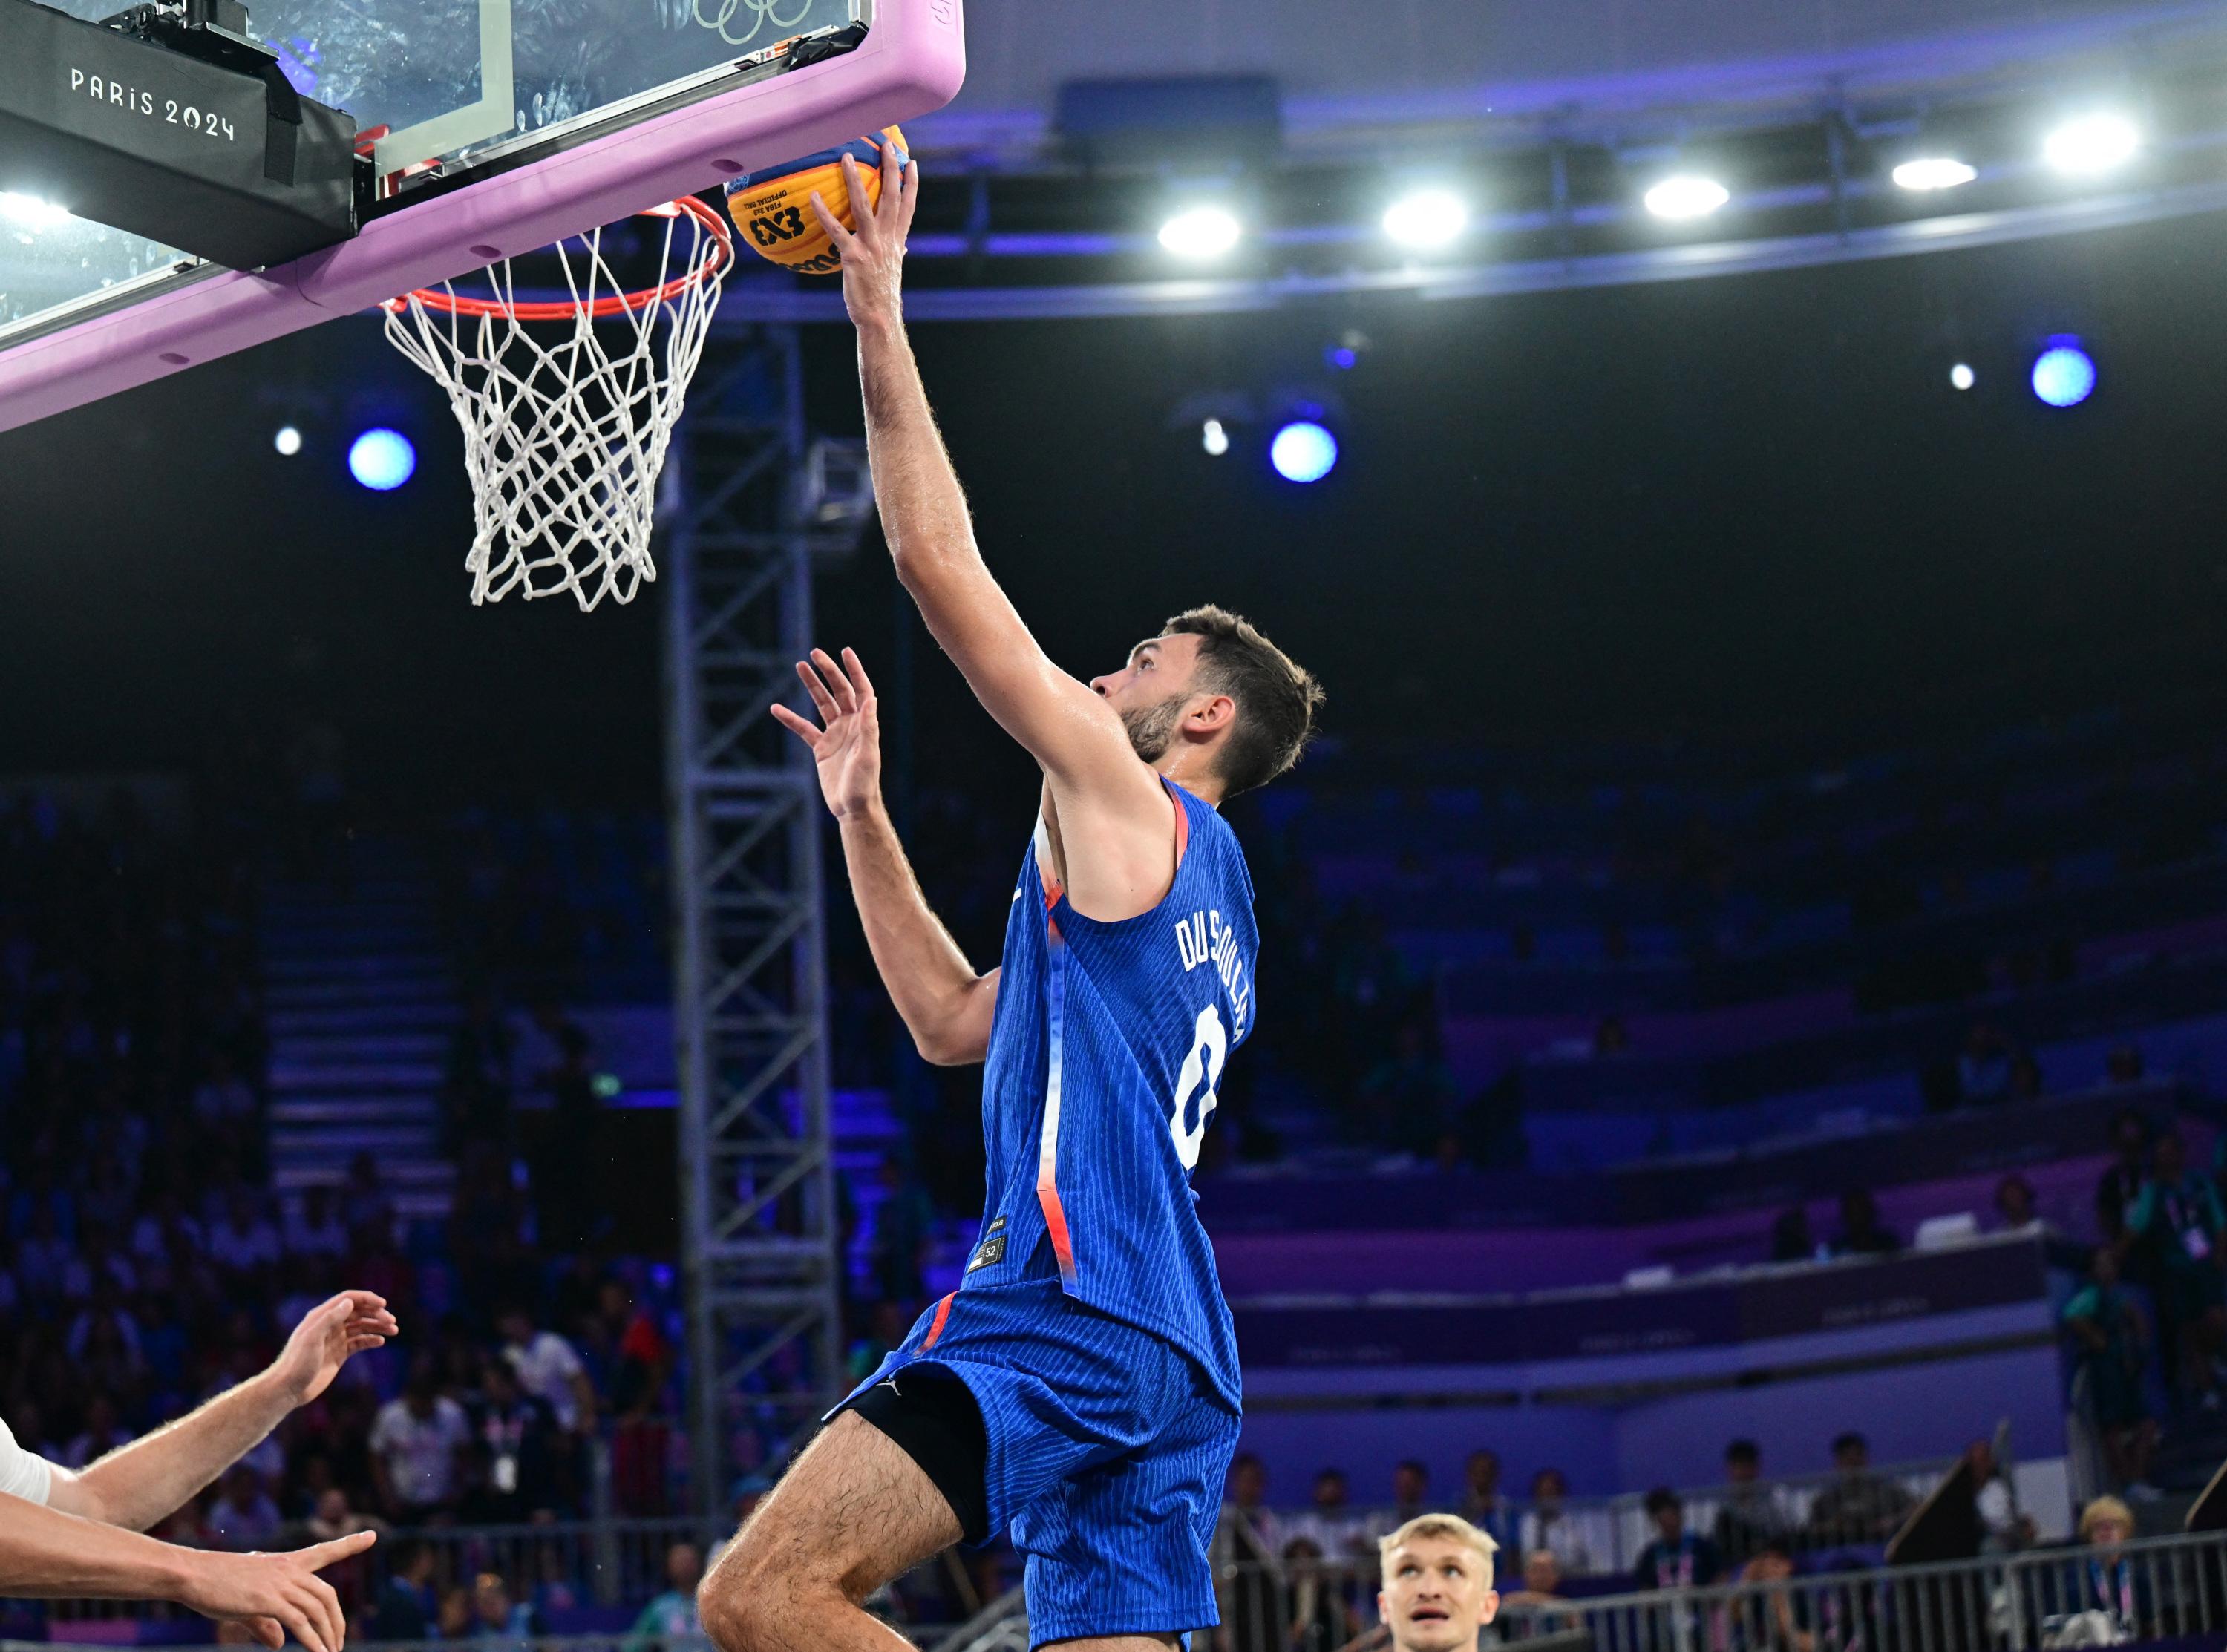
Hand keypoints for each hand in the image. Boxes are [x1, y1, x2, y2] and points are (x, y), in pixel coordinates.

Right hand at [177, 1532, 373, 1651]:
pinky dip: (313, 1640)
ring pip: (317, 1609)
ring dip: (328, 1635)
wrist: (192, 1574)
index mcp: (286, 1563)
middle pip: (326, 1594)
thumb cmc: (215, 1586)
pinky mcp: (269, 1600)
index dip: (349, 1544)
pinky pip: (300, 1622)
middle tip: (339, 1643)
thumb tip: (280, 1643)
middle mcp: (289, 1570)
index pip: (324, 1551)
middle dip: (337, 1621)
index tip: (373, 1536)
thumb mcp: (246, 1603)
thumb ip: (267, 1623)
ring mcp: (280, 1583)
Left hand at [270, 1291, 396, 1405]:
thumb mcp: (312, 1339)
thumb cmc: (297, 1363)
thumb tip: (350, 1302)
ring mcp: (335, 1339)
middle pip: (358, 1312)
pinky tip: (380, 1342)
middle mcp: (330, 1325)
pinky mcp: (339, 1354)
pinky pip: (359, 1343)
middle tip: (391, 1321)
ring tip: (393, 1330)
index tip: (383, 1305)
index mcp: (321, 1317)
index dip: (367, 1299)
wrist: (288, 1389)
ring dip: (377, 1326)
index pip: (348, 1300)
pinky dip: (371, 1340)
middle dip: (376, 1314)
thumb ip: (329, 1319)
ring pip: (361, 1327)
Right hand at [772, 648, 882, 820]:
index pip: (860, 690)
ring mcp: (836, 735)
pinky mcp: (822, 748)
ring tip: (799, 666)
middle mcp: (851, 725)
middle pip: (839, 691)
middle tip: (814, 653)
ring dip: (811, 686)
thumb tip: (870, 698)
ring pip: (822, 704)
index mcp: (864, 723)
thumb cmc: (865, 784)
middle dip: (828, 672)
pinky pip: (804, 729)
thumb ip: (868, 727)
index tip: (845, 652)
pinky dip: (790, 719)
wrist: (853, 808)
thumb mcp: (868, 755)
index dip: (854, 670)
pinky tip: (776, 708)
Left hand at [808, 145, 917, 332]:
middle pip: (891, 197)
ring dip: (855, 179)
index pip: (908, 207)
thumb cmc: (882, 296)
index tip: (911, 163)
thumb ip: (896, 253)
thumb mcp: (893, 270)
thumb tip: (902, 247)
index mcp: (897, 242)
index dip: (911, 184)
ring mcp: (870, 246)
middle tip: (886, 145)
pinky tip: (813, 196)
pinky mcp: (853, 256)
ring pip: (864, 205)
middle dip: (890, 169)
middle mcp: (887, 239)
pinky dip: (823, 212)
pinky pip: (835, 229)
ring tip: (847, 157)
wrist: (879, 317)